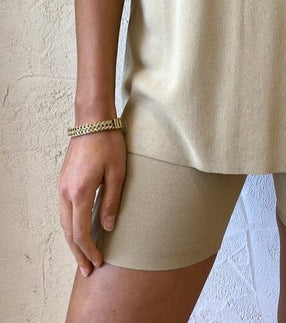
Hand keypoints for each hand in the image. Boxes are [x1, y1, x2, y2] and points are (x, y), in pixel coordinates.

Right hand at [57, 129, 126, 276]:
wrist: (93, 120)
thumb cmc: (109, 143)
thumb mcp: (118, 172)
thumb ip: (111, 201)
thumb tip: (108, 227)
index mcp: (79, 192)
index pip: (81, 232)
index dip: (89, 250)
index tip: (98, 262)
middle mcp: (66, 192)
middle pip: (69, 231)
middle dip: (78, 253)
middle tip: (87, 271)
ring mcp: (62, 186)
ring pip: (64, 222)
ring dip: (73, 241)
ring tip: (82, 256)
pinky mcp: (64, 180)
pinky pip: (64, 210)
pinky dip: (71, 226)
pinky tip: (79, 231)